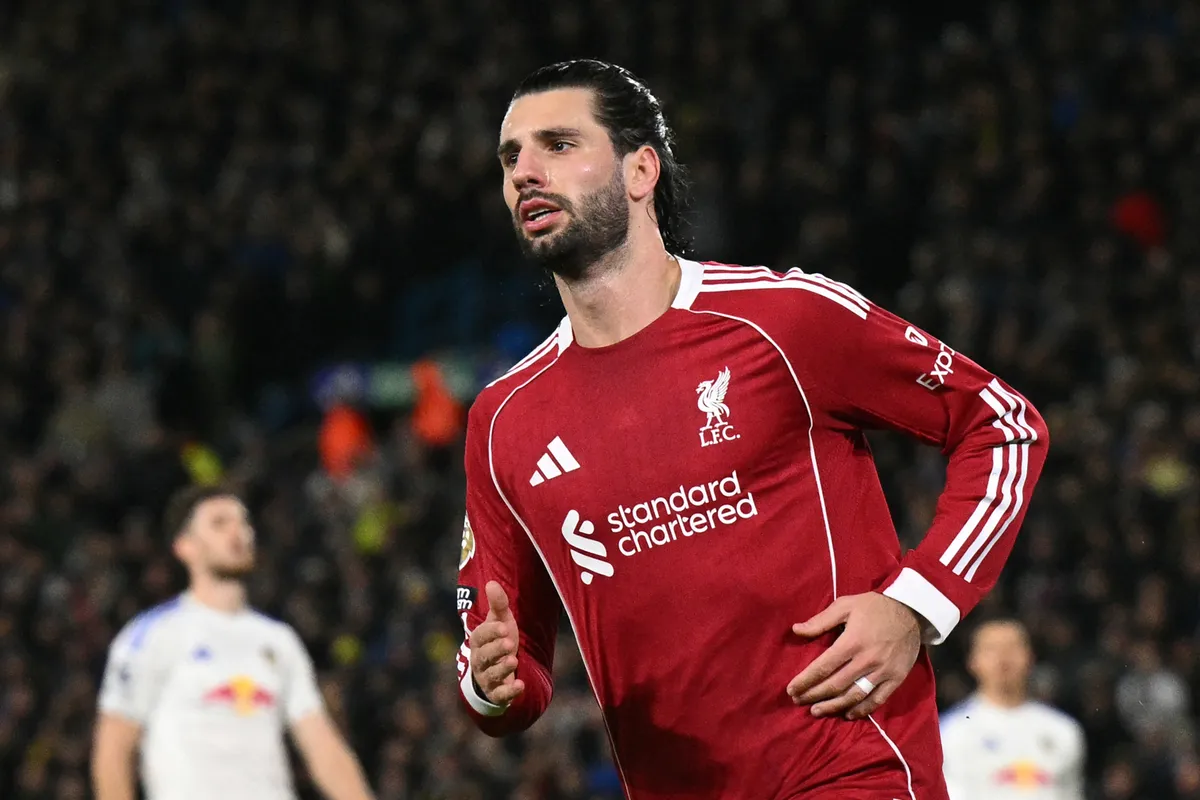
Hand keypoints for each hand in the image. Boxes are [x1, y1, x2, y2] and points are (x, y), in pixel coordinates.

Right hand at [469, 581, 524, 705]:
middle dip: (496, 649)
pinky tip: (520, 686)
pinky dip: (509, 692)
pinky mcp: (496, 693)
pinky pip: (500, 695)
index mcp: (478, 642)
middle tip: (510, 643)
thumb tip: (491, 583)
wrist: (496, 671)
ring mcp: (487, 678)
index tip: (504, 627)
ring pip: (491, 675)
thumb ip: (498, 605)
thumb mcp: (501, 622)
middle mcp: (479, 660)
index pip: (480, 636)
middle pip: (484, 655)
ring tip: (514, 661)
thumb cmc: (498, 641)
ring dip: (502, 669)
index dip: (491, 632)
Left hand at [786, 592, 921, 720]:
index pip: (823, 667)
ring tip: (816, 711)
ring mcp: (883, 671)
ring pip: (855, 695)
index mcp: (852, 642)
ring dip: (833, 706)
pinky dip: (862, 709)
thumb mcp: (846, 605)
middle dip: (814, 694)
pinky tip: (847, 714)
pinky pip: (877, 699)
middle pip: (836, 684)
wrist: (912, 611)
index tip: (791, 689)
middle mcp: (867, 660)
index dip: (805, 680)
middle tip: (798, 701)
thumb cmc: (874, 607)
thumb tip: (796, 630)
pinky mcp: (896, 678)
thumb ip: (821, 620)